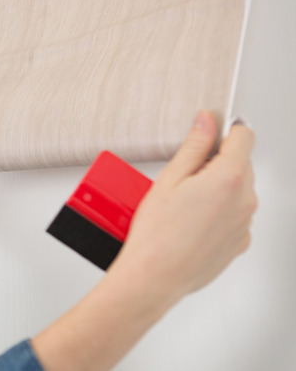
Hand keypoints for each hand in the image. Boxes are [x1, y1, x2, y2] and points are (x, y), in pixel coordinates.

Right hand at [31, 111, 256, 370]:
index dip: (225, 130)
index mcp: (229, 177)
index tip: (209, 133)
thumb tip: (207, 121)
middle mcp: (245, 200)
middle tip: (182, 177)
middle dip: (216, 163)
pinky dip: (217, 213)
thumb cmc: (156, 234)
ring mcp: (245, 223)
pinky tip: (190, 222)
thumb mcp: (169, 179)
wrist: (155, 277)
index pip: (243, 136)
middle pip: (241, 164)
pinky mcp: (239, 243)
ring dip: (216, 188)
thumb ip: (194, 146)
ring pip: (237, 191)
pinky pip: (233, 216)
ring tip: (182, 205)